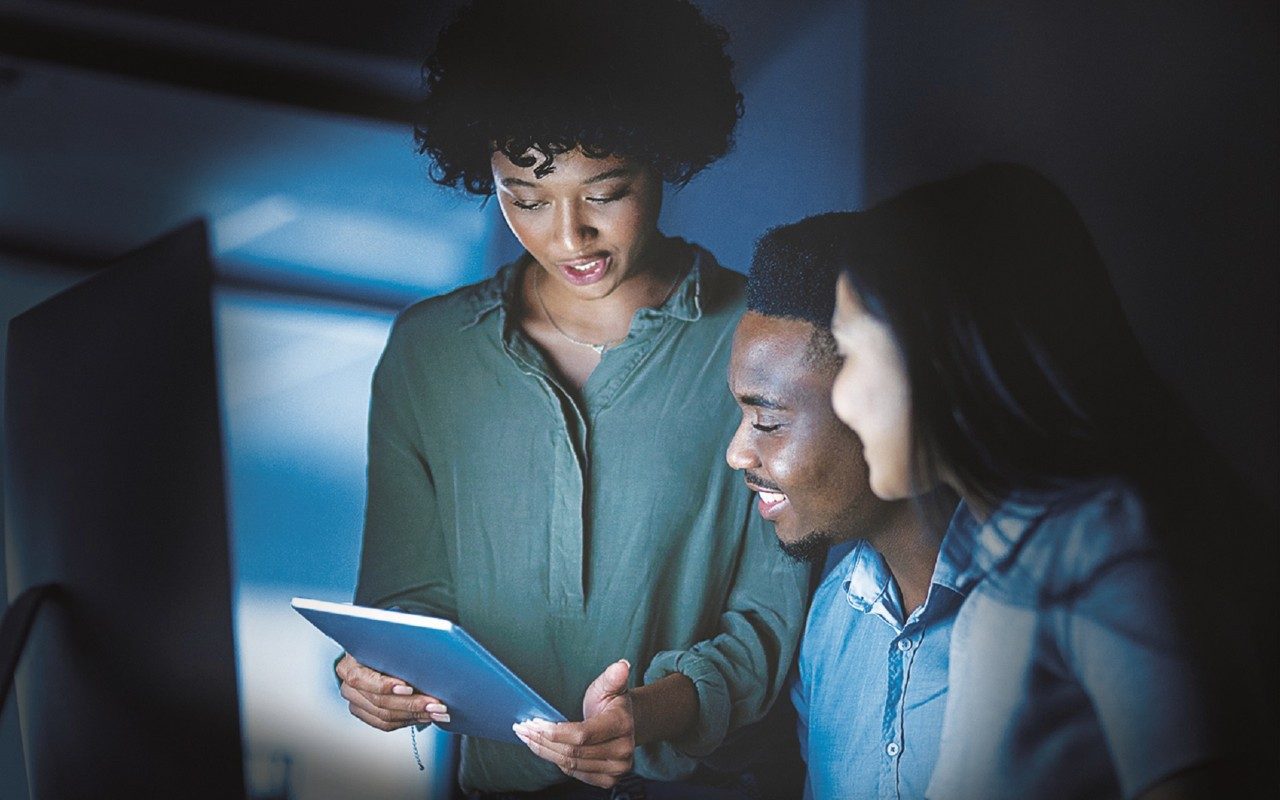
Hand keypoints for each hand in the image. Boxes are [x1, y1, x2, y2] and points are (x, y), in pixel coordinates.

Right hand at [335, 652, 449, 731]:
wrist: (377, 652)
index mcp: (349, 665)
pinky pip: (387, 724)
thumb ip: (397, 648)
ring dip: (415, 715)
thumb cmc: (384, 644)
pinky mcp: (367, 714)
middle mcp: (349, 687)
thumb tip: (423, 651)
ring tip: (436, 712)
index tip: (409, 688)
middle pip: (379, 702)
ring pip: (385, 716)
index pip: (361, 679)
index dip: (385, 686)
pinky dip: (409, 720)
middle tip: (434, 703)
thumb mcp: (387, 640)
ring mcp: (357, 703)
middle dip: (411, 704)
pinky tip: (425, 716)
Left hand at [514, 659, 634, 788]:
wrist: (626, 723)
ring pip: (570, 764)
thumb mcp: (609, 685)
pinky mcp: (608, 780)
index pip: (582, 734)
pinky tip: (543, 748)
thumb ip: (613, 676)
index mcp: (622, 724)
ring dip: (544, 751)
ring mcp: (617, 768)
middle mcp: (623, 750)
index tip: (534, 722)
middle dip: (543, 740)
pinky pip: (574, 773)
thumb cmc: (611, 702)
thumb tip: (622, 665)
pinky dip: (556, 761)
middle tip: (522, 728)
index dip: (555, 732)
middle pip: (573, 751)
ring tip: (527, 738)